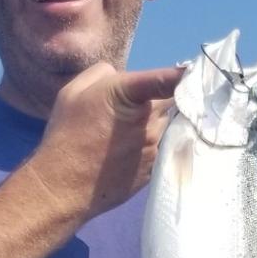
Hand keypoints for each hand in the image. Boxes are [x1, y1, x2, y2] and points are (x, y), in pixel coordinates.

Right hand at [31, 62, 183, 219]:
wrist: (64, 185)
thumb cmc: (65, 134)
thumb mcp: (73, 91)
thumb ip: (102, 74)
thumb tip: (120, 76)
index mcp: (129, 94)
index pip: (166, 80)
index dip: (182, 75)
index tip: (192, 72)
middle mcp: (149, 120)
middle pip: (169, 102)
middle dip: (157, 100)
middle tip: (132, 109)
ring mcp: (155, 146)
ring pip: (165, 126)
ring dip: (153, 124)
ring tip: (125, 135)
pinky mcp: (155, 167)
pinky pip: (160, 149)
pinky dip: (149, 147)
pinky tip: (126, 154)